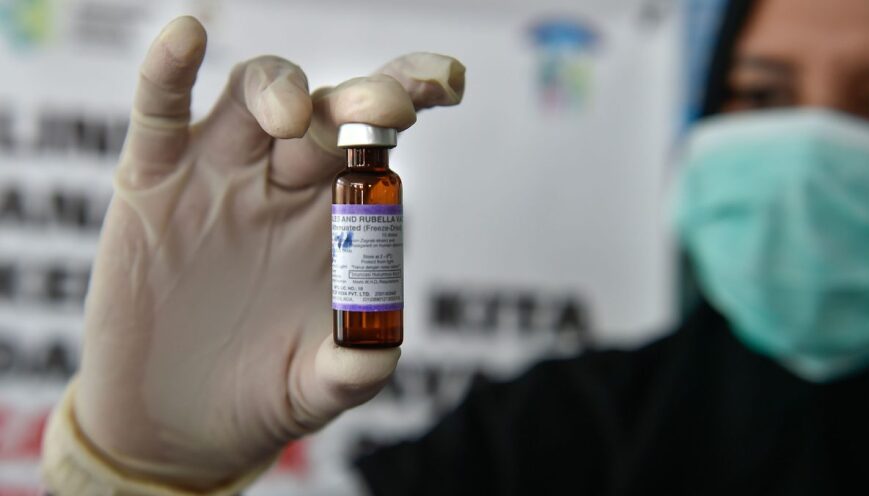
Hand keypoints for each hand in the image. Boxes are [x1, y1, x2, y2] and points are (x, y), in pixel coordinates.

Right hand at [72, 16, 463, 489]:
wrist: (177, 425)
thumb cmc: (262, 393)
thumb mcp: (316, 388)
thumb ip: (352, 368)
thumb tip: (379, 347)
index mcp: (336, 214)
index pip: (378, 139)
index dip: (410, 96)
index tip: (445, 84)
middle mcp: (283, 181)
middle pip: (326, 111)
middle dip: (360, 100)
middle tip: (388, 107)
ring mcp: (218, 176)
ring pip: (251, 97)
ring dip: (278, 88)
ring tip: (292, 115)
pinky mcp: (151, 184)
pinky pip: (159, 113)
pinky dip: (168, 72)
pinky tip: (188, 37)